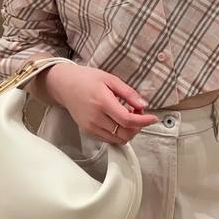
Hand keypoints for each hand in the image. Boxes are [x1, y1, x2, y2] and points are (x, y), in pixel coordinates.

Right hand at [45, 63, 159, 144]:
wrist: (65, 85)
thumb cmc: (87, 79)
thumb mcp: (110, 79)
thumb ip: (128, 93)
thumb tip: (143, 105)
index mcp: (103, 102)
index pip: (127, 120)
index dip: (144, 121)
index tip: (153, 118)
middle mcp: (96, 118)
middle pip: (124, 133)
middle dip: (138, 127)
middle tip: (140, 114)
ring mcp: (91, 127)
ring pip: (118, 139)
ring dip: (129, 131)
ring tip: (130, 117)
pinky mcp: (88, 132)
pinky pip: (109, 139)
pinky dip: (119, 134)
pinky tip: (120, 122)